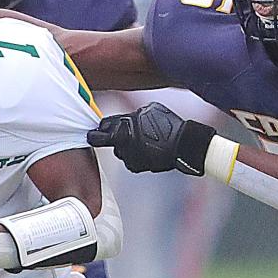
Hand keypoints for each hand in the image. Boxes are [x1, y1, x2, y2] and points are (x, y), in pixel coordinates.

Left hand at [87, 102, 215, 175]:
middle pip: (109, 142)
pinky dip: (136, 154)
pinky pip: (131, 159)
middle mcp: (122, 148)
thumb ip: (131, 115)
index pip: (99, 133)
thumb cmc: (167, 124)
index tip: (94, 132)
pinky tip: (148, 148)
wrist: (183, 145)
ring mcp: (130, 159)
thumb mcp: (148, 110)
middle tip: (121, 133)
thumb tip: (124, 118)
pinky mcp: (138, 167)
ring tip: (143, 139)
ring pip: (121, 151)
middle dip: (113, 138)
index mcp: (121, 133)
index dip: (97, 131)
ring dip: (126, 146)